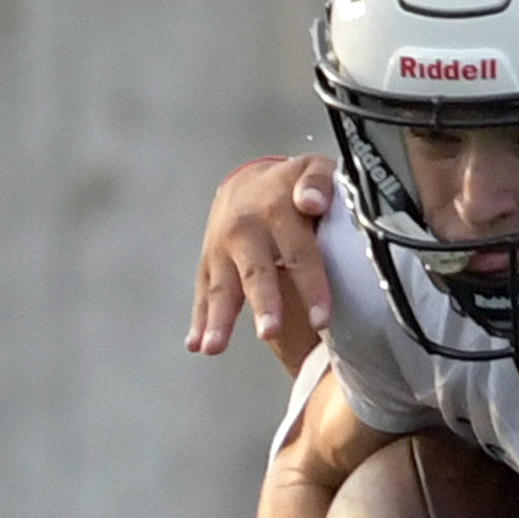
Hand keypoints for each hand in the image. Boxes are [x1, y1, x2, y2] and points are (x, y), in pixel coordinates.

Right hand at [188, 154, 336, 361]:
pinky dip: (199, 320)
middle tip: (269, 332)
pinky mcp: (208, 262)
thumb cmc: (293, 184)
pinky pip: (203, 292)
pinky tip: (196, 344)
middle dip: (264, 303)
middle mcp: (246, 231)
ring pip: (222, 286)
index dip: (312, 287)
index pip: (300, 253)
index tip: (322, 320)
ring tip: (214, 347)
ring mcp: (222, 249)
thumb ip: (319, 182)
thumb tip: (312, 201)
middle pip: (257, 272)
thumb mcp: (313, 170)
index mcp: (278, 210)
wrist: (247, 181)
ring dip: (219, 318)